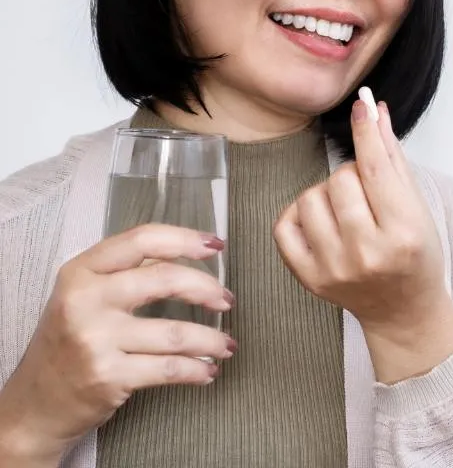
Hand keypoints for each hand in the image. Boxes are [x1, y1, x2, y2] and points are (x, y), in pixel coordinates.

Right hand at [0, 224, 234, 463]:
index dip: (185, 239)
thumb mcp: (83, 296)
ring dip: (211, 340)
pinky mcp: (109, 376)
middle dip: (207, 289)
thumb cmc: (68, 343)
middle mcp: (85, 300)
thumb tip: (184, 254)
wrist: (34, 404)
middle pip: (165, 279)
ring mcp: (96, 339)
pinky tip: (208, 370)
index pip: (141, 240)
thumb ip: (126, 272)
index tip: (216, 245)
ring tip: (225, 345)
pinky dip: (197, 369)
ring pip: (175, 332)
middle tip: (226, 300)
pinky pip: (169, 369)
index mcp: (81, 272)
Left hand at [274, 99, 452, 383]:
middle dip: (353, 175)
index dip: (366, 133)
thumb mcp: (417, 206)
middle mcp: (367, 252)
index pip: (377, 170)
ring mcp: (334, 268)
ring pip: (311, 196)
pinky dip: (300, 214)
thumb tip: (373, 110)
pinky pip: (285, 224)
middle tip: (367, 194)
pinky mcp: (309, 278)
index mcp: (403, 232)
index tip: (360, 109)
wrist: (403, 310)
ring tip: (347, 211)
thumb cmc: (416, 253)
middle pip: (341, 179)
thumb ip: (393, 157)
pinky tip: (322, 222)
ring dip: (327, 194)